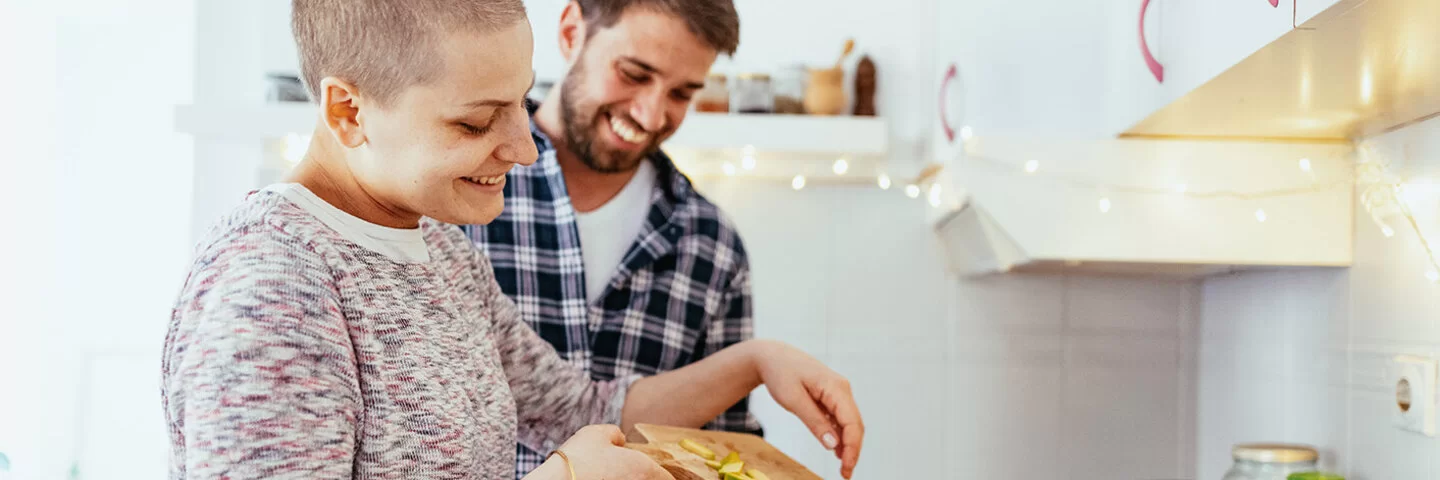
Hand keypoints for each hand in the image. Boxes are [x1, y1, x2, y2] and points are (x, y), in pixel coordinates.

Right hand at [533, 425, 670, 479]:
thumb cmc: (577, 459)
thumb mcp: (597, 434)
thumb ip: (616, 435)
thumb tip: (620, 440)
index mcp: (644, 469)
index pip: (668, 479)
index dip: (661, 474)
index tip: (652, 472)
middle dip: (642, 478)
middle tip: (626, 472)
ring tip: (611, 476)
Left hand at [748, 339, 865, 478]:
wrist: (771, 356)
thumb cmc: (780, 373)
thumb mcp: (793, 400)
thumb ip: (814, 422)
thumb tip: (833, 445)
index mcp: (836, 387)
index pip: (852, 422)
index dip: (852, 447)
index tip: (846, 467)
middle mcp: (842, 389)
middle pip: (855, 424)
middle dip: (853, 450)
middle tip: (845, 474)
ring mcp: (838, 392)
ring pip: (850, 423)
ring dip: (848, 444)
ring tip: (842, 467)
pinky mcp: (831, 397)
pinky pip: (840, 419)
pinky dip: (840, 435)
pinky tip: (836, 450)